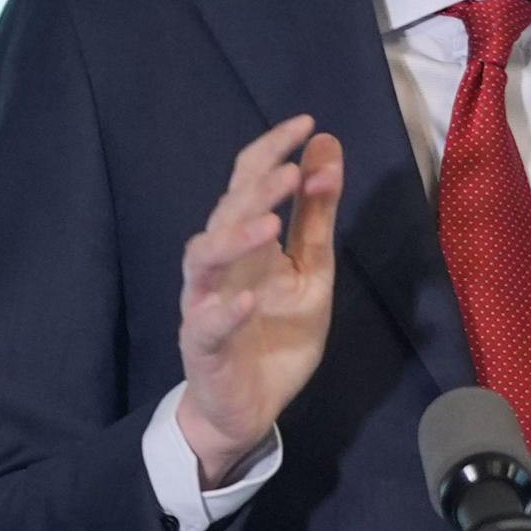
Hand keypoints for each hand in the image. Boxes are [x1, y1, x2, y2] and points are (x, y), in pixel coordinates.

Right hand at [177, 113, 344, 486]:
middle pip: (224, 213)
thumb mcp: (312, 270)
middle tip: (292, 170)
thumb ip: (317, 214)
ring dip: (234, 238)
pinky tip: (251, 298)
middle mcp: (218, 265)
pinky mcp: (203, 347)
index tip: (306, 124)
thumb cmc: (277, 333)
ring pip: (202, 260)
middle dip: (256, 189)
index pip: (247, 181)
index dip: (271, 150)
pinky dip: (226, 310)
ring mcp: (204, 303)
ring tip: (270, 224)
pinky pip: (206, 324)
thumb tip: (327, 148)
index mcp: (245, 242)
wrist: (250, 406)